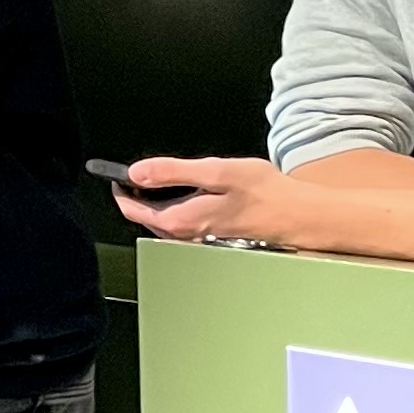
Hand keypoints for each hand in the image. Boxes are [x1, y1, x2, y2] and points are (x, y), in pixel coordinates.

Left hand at [115, 153, 304, 244]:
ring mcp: (199, 240)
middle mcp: (187, 237)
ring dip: (156, 204)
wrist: (298, 216)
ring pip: (164, 223)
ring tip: (156, 182)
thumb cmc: (265, 194)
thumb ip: (174, 172)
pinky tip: (189, 194)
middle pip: (147, 218)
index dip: (121, 189)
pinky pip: (182, 225)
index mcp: (182, 220)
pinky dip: (176, 209)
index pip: (134, 209)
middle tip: (134, 174)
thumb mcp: (216, 172)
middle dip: (137, 196)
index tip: (116, 174)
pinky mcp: (212, 238)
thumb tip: (139, 172)